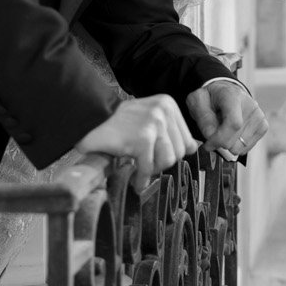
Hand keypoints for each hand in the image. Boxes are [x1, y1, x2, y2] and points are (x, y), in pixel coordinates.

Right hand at [77, 93, 195, 187]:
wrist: (91, 119)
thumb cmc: (119, 124)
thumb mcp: (150, 119)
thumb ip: (172, 131)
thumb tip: (194, 148)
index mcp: (168, 105)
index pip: (186, 141)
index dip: (170, 154)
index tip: (154, 156)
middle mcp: (164, 111)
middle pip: (179, 152)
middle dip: (161, 163)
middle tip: (145, 163)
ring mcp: (154, 123)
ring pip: (168, 160)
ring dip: (152, 169)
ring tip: (139, 167)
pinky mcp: (142, 138)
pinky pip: (149, 167)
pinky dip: (141, 178)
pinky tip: (135, 180)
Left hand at [185, 77, 268, 160]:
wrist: (224, 92)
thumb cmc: (210, 98)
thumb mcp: (197, 102)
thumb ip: (203, 118)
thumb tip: (212, 137)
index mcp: (233, 96)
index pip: (234, 123)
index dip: (220, 139)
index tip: (208, 144)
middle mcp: (251, 105)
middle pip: (236, 140)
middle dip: (220, 142)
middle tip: (213, 133)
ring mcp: (259, 116)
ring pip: (240, 147)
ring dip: (228, 143)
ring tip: (224, 129)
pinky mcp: (263, 126)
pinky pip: (246, 148)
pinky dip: (236, 145)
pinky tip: (232, 133)